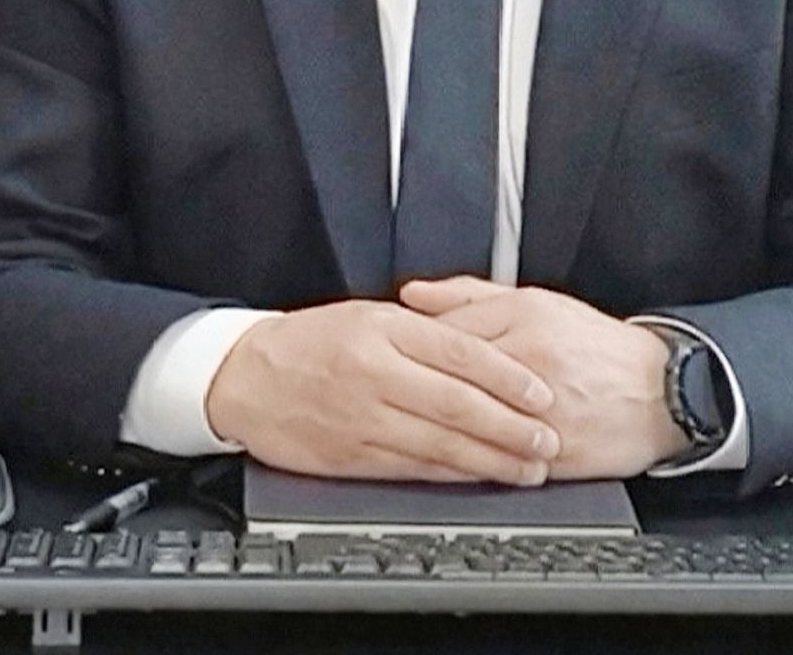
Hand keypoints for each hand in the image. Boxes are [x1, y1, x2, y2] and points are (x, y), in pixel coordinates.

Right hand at [205, 298, 561, 484]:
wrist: (244, 376)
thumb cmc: (309, 342)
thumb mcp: (367, 316)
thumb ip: (423, 329)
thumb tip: (483, 346)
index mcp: (385, 330)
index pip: (461, 353)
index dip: (509, 377)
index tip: (542, 394)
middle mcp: (376, 373)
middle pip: (458, 403)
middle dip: (511, 426)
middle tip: (548, 439)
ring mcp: (363, 417)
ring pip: (440, 443)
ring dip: (491, 459)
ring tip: (527, 467)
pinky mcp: (350, 455)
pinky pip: (411, 468)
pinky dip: (451, 475)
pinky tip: (478, 477)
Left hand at [399, 278, 689, 478]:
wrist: (660, 391)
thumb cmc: (596, 346)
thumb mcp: (536, 301)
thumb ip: (468, 295)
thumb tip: (412, 295)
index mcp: (525, 318)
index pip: (446, 331)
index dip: (408, 347)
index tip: (384, 355)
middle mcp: (531, 362)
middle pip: (451, 376)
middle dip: (412, 387)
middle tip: (383, 393)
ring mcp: (541, 410)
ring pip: (468, 421)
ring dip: (431, 426)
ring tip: (404, 424)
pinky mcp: (551, 451)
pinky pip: (494, 458)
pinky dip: (464, 458)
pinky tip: (440, 456)